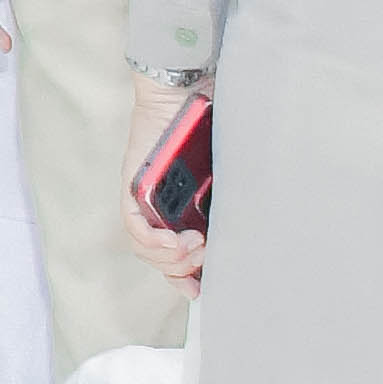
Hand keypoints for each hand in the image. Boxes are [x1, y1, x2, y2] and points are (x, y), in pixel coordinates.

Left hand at [121, 73, 208, 291]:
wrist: (186, 93)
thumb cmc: (206, 129)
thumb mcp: (222, 175)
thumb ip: (224, 201)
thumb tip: (250, 230)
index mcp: (177, 209)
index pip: (170, 257)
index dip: (182, 278)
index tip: (198, 290)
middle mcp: (156, 207)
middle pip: (156, 258)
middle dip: (181, 268)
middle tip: (203, 255)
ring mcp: (141, 197)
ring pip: (143, 247)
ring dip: (170, 256)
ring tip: (193, 246)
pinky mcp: (132, 185)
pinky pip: (133, 224)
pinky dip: (152, 240)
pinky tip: (173, 241)